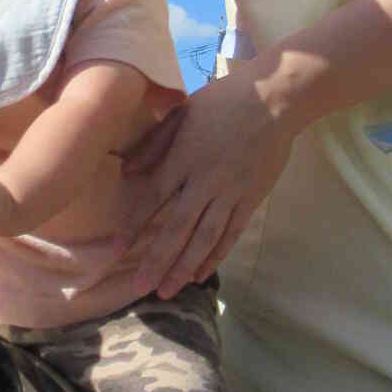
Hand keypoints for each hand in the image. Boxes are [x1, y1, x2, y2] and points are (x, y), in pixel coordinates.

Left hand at [117, 66, 296, 298]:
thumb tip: (126, 168)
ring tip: (167, 291)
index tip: (116, 250)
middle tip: (139, 288)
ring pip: (204, 239)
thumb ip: (153, 142)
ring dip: (184, 267)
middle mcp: (205, 181)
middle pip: (177, 228)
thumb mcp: (181, 112)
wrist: (275, 99)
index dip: (134, 226)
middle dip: (157, 261)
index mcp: (184, 157)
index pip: (153, 199)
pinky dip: (215, 256)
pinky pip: (231, 234)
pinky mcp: (251, 199)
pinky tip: (200, 274)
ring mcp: (231, 193)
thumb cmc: (223, 101)